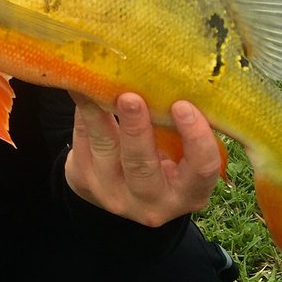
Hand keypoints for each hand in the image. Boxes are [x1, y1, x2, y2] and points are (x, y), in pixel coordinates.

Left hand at [64, 92, 222, 226]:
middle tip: (131, 98)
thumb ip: (177, 129)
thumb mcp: (179, 156)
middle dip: (135, 130)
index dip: (196, 140)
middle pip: (142, 166)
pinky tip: (81, 90)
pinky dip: (83, 112)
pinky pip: (82, 140)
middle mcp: (151, 202)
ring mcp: (112, 194)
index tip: (183, 106)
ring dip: (99, 115)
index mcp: (188, 195)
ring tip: (94, 86)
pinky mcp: (83, 181)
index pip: (201, 171)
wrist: (118, 188)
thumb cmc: (161, 162)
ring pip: (104, 149)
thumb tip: (168, 79)